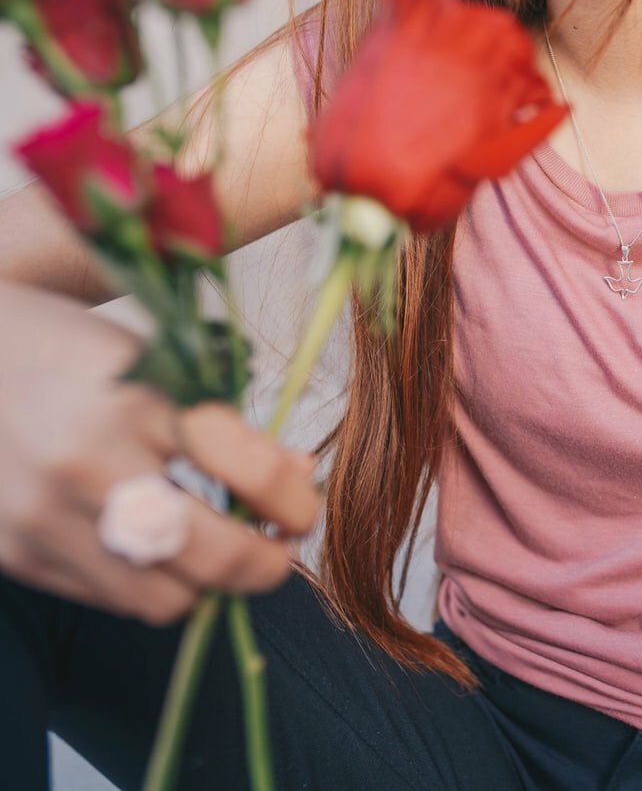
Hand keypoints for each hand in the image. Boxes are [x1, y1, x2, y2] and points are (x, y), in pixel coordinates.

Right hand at [0, 280, 321, 625]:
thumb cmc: (65, 351)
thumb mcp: (153, 360)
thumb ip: (227, 422)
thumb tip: (299, 474)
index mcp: (136, 396)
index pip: (250, 470)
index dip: (296, 502)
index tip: (303, 510)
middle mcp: (89, 462)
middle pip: (216, 555)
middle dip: (267, 564)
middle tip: (278, 550)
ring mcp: (45, 515)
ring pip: (166, 598)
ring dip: (206, 585)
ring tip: (216, 553)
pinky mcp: (14, 553)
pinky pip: (110, 599)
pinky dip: (146, 582)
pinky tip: (154, 549)